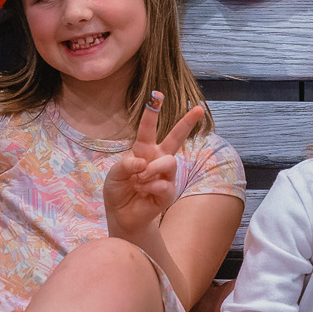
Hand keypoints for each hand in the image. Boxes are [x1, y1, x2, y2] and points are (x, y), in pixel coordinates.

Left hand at [104, 91, 202, 240]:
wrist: (123, 217)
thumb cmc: (119, 192)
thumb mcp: (114, 175)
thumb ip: (125, 164)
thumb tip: (144, 162)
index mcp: (144, 151)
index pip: (148, 129)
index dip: (152, 112)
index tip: (157, 95)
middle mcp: (157, 159)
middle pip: (176, 138)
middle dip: (187, 122)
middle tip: (198, 109)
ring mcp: (166, 175)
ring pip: (168, 162)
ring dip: (150, 170)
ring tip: (138, 180)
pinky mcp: (169, 191)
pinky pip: (164, 183)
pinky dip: (149, 186)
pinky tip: (143, 192)